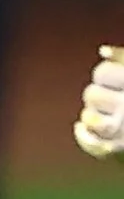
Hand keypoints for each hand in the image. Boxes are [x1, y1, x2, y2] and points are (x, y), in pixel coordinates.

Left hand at [78, 46, 123, 160]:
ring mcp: (122, 128)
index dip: (107, 73)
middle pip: (90, 94)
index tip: (119, 79)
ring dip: (91, 114)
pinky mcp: (118, 148)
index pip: (103, 72)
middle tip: (116, 98)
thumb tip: (102, 51)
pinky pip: (91, 143)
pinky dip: (83, 136)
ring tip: (107, 113)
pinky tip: (80, 127)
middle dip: (98, 94)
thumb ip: (123, 58)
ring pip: (88, 116)